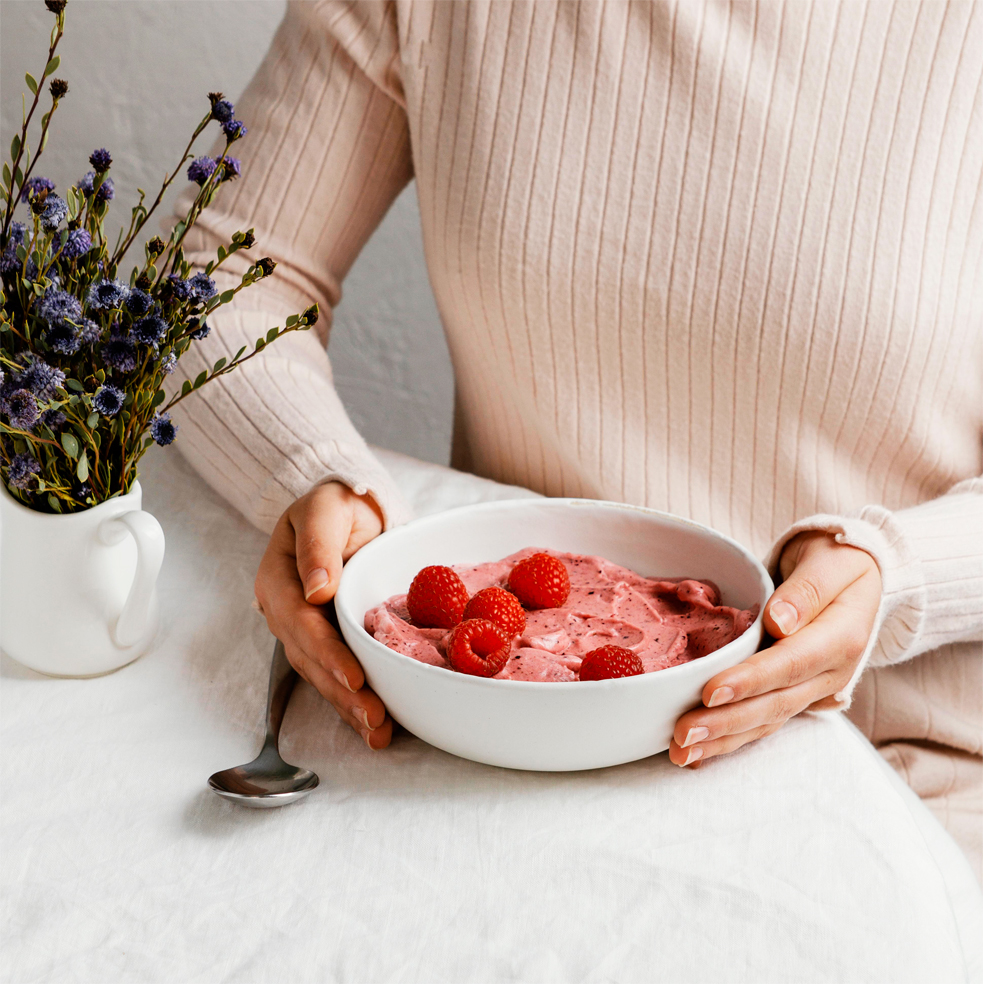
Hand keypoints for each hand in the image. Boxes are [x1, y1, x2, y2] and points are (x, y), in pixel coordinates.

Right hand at [254, 481, 392, 748]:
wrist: (346, 510)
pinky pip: (335, 675)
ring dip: (348, 706)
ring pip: (322, 675)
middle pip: (311, 658)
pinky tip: (373, 727)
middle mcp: (287, 612)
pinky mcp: (326, 641)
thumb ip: (318, 544)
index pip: (301, 623)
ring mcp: (304, 630)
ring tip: (378, 731)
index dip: (327, 652)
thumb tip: (316, 589)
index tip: (354, 676)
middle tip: (374, 717)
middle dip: (342, 691)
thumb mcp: (326, 509)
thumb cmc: (337, 505)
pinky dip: (352, 702)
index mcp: (279, 581)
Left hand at [668, 531, 880, 767]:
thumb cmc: (838, 561)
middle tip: (683, 734)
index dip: (750, 680)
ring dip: (723, 740)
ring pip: (767, 721)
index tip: (710, 692)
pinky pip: (763, 721)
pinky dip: (731, 738)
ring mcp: (814, 689)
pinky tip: (699, 753)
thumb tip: (780, 620)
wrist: (856, 575)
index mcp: (841, 638)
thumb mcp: (831, 562)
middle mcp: (831, 673)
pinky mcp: (796, 694)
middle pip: (774, 703)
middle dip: (726, 722)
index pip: (791, 663)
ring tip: (682, 754)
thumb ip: (807, 590)